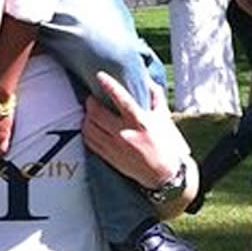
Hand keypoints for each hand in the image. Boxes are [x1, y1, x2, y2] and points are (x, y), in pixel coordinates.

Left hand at [82, 71, 190, 189]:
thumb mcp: (163, 118)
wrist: (163, 174)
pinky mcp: (108, 157)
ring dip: (86, 117)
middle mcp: (125, 133)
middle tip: (91, 98)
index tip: (100, 75)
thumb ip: (155, 96)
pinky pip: (89, 141)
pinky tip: (90, 127)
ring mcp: (114, 146)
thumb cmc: (164, 144)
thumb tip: (148, 79)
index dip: (109, 85)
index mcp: (139, 121)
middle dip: (90, 102)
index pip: (121, 99)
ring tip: (90, 112)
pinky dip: (86, 131)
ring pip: (89, 127)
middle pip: (97, 113)